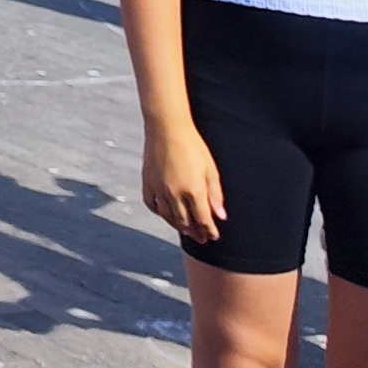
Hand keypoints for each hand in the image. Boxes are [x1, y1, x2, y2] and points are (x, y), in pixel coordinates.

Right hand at [140, 117, 226, 242]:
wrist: (167, 128)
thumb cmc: (192, 146)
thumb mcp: (210, 169)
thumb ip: (215, 194)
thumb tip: (220, 216)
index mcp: (194, 189)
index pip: (203, 219)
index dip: (209, 230)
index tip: (214, 236)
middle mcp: (175, 193)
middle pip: (185, 222)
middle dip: (195, 232)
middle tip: (201, 239)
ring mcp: (159, 188)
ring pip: (168, 216)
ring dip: (178, 226)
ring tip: (186, 231)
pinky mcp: (147, 182)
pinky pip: (152, 205)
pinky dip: (160, 213)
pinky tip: (166, 215)